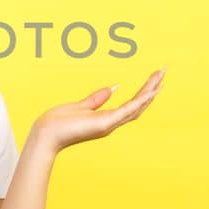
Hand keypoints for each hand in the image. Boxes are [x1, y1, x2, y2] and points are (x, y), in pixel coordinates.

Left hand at [30, 67, 164, 154]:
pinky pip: (127, 110)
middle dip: (152, 88)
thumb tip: (114, 87)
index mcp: (105, 118)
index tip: (154, 78)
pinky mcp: (105, 123)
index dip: (144, 92)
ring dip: (150, 91)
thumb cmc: (57, 123)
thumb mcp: (80, 106)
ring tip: (161, 76)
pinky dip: (140, 101)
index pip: (130, 104)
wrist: (45, 135)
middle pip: (138, 105)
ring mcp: (109, 124)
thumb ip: (97, 98)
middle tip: (164, 72)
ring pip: (136, 106)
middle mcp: (111, 123)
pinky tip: (151, 91)